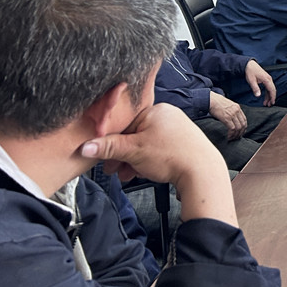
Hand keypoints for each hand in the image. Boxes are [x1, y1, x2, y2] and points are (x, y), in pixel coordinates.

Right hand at [80, 103, 236, 225]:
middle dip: (122, 155)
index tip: (102, 158)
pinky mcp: (181, 142)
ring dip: (133, 161)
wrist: (201, 172)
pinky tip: (142, 173)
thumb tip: (86, 146)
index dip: (111, 143)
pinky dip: (147, 161)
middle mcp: (167, 116)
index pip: (125, 124)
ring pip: (146, 144)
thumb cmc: (170, 156)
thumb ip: (109, 148)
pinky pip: (158, 149)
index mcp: (156, 110)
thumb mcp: (133, 151)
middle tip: (112, 170)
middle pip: (135, 135)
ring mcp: (176, 129)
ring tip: (127, 175)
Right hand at [207, 92, 246, 138]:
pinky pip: (232, 128)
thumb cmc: (217, 103)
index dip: (244, 127)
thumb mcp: (228, 105)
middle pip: (243, 124)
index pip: (244, 119)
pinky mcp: (226, 118)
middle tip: (237, 137)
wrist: (211, 100)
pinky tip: (229, 136)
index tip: (241, 132)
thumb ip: (231, 111)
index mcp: (237, 107)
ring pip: (238, 128)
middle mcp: (236, 111)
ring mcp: (232, 114)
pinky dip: (231, 134)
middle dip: (241, 133)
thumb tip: (232, 119)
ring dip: (236, 135)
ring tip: (232, 138)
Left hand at [244, 59, 276, 105]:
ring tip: (266, 103)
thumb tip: (258, 95)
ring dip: (269, 96)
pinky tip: (265, 97)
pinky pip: (268, 87)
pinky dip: (267, 93)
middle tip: (269, 105)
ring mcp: (268, 79)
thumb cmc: (250, 71)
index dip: (272, 97)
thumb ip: (255, 88)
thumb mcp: (251, 80)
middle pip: (273, 90)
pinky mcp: (265, 79)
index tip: (272, 102)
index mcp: (267, 79)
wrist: (249, 65)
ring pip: (270, 89)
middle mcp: (269, 79)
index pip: (272, 90)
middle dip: (271, 98)